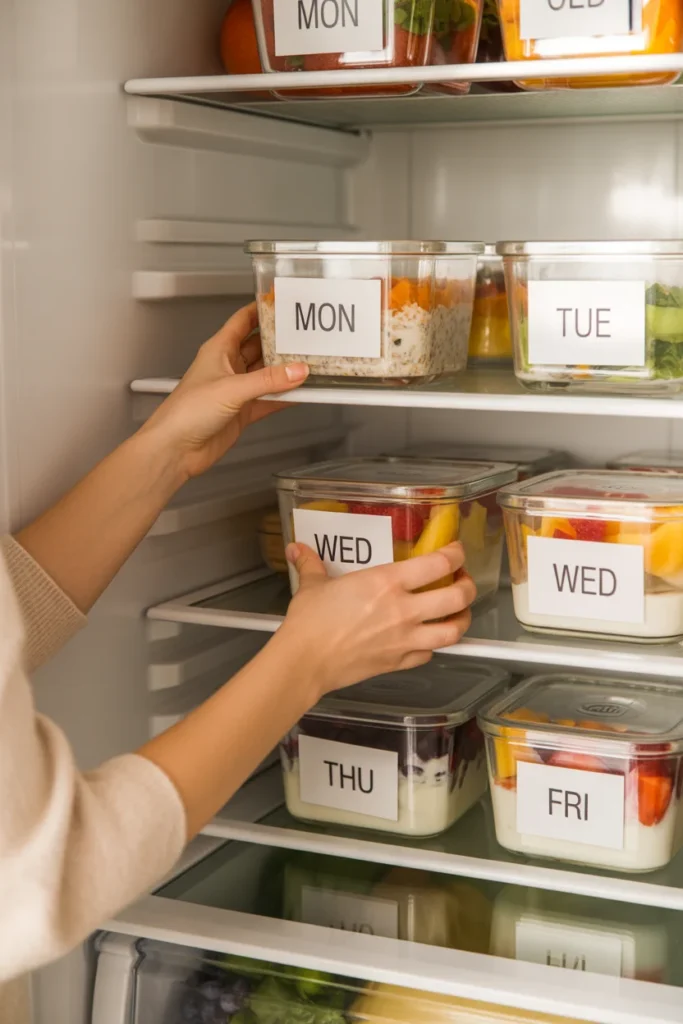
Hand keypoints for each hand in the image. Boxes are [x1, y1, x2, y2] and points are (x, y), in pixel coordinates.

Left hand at [140, 303, 308, 479]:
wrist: (176, 449)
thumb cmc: (187, 412)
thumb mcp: (231, 389)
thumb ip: (268, 380)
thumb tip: (298, 371)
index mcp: (218, 350)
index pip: (243, 321)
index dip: (261, 310)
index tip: (282, 303)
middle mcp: (228, 367)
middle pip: (259, 347)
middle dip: (280, 342)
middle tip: (306, 336)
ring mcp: (236, 390)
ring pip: (267, 374)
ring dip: (285, 371)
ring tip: (310, 363)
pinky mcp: (242, 411)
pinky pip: (269, 399)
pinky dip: (284, 397)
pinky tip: (300, 394)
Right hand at [274, 541, 475, 698]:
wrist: (304, 662)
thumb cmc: (309, 622)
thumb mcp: (312, 585)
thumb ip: (311, 563)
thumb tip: (297, 550)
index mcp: (387, 582)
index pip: (439, 564)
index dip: (455, 554)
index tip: (455, 551)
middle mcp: (404, 610)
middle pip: (458, 597)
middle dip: (468, 586)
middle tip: (461, 580)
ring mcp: (405, 639)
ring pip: (454, 631)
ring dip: (462, 619)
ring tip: (457, 612)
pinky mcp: (399, 662)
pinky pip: (429, 654)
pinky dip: (433, 646)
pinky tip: (425, 639)